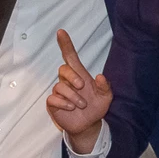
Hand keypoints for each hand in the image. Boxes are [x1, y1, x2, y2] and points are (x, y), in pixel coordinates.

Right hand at [46, 29, 111, 154]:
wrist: (88, 125)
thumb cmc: (96, 107)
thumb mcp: (106, 97)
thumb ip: (105, 87)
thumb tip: (100, 76)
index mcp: (80, 75)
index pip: (70, 56)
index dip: (66, 44)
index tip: (61, 32)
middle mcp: (68, 82)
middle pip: (63, 69)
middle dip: (72, 76)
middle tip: (82, 86)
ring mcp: (59, 92)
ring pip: (59, 86)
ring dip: (73, 96)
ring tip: (81, 104)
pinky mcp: (53, 103)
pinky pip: (53, 99)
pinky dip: (63, 103)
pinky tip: (71, 108)